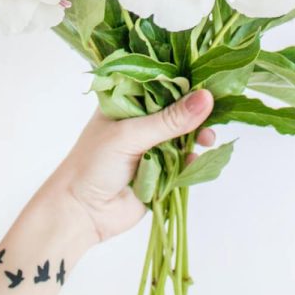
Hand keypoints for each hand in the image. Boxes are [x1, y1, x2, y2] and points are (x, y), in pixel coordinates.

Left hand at [54, 89, 214, 242]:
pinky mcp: (162, 171)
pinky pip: (184, 162)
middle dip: (196, 112)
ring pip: (184, 136)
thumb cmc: (93, 164)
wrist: (80, 213)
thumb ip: (169, 120)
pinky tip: (196, 159)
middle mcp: (141, 122)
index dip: (185, 83)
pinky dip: (193, 160)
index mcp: (127, 102)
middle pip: (177, 110)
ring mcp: (152, 146)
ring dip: (198, 136)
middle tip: (214, 113)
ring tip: (207, 138)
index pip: (161, 84)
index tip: (210, 81)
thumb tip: (206, 98)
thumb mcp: (130, 135)